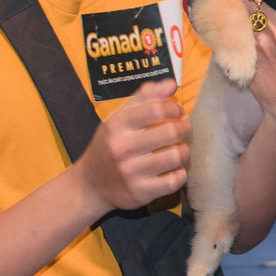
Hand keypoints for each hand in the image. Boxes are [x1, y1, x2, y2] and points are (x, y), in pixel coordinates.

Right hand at [73, 80, 190, 215]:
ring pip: (176, 156)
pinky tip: (173, 169)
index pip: (156, 108)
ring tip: (180, 149)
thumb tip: (171, 83)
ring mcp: (131, 172)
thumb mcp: (119, 117)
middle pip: (170, 131)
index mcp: (117, 125)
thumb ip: (145, 97)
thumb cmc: (110, 144)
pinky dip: (180, 174)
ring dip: (184, 151)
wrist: (90, 184)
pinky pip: (174, 181)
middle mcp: (122, 148)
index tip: (178, 112)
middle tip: (184, 129)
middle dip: (185, 128)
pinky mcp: (140, 192)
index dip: (175, 108)